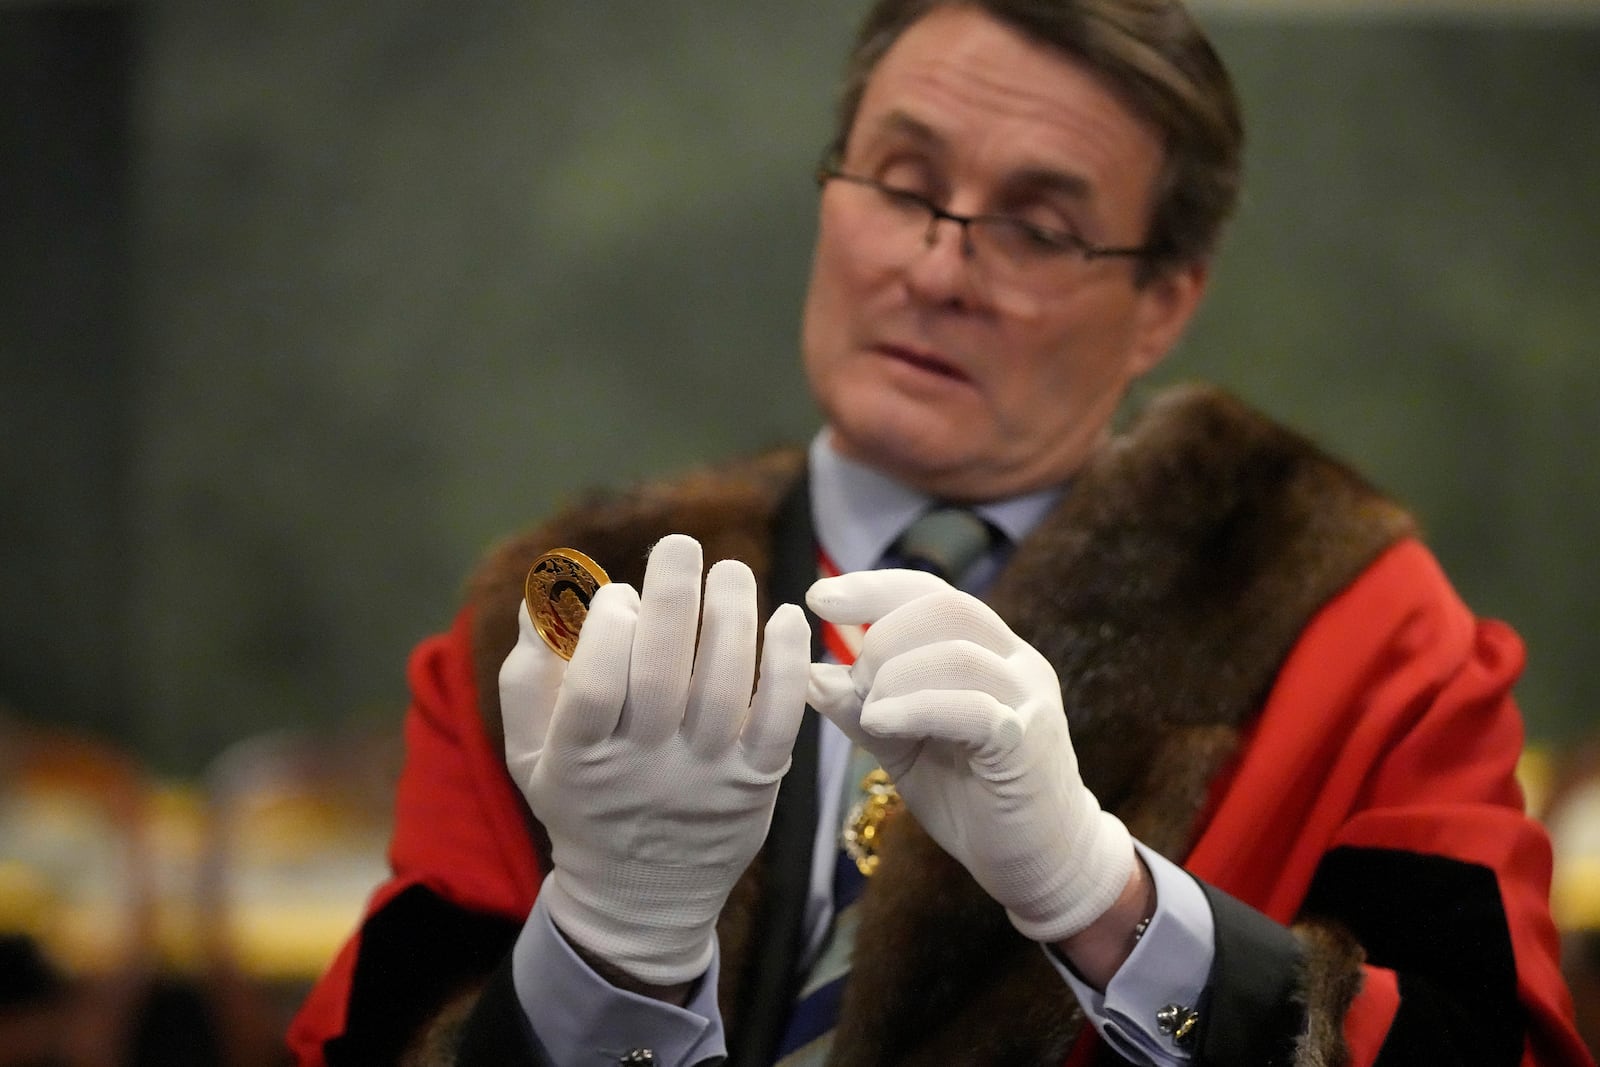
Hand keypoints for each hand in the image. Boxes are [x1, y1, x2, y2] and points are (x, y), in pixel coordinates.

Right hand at [499, 534, 810, 984]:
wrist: (641, 898)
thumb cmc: (581, 804)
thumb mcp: (529, 754)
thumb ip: (527, 677)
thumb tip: (538, 596)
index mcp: (580, 759)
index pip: (594, 690)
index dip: (606, 632)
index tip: (616, 593)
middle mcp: (644, 770)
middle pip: (661, 679)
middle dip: (672, 602)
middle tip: (680, 546)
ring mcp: (705, 778)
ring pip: (722, 691)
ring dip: (730, 619)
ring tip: (730, 570)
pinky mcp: (756, 785)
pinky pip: (777, 721)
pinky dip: (785, 668)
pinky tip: (787, 618)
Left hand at [806, 569, 1133, 942]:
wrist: (1038, 863)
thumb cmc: (973, 799)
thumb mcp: (904, 746)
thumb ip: (862, 708)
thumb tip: (806, 674)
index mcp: (990, 652)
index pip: (932, 592)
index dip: (874, 588)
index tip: (818, 598)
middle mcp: (1016, 662)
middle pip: (945, 606)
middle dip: (882, 634)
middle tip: (855, 681)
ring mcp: (1028, 700)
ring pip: (955, 653)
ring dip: (894, 675)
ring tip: (869, 713)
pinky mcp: (1026, 742)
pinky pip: (970, 707)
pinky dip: (914, 708)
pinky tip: (880, 724)